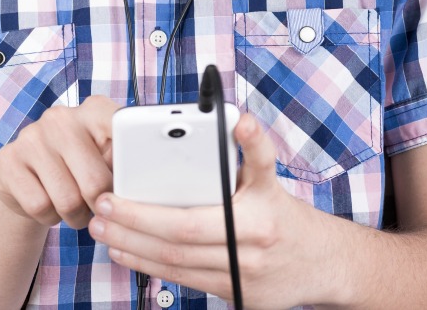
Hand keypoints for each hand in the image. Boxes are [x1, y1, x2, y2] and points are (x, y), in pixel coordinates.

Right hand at [0, 95, 119, 229]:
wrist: (27, 179)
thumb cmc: (77, 169)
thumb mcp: (103, 160)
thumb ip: (122, 164)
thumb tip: (139, 184)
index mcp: (93, 110)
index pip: (121, 130)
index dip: (130, 163)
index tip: (130, 182)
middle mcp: (61, 117)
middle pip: (95, 182)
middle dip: (99, 206)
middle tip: (97, 207)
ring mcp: (31, 136)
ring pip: (67, 200)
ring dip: (76, 217)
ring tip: (74, 208)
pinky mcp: (8, 160)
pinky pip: (40, 206)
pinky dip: (49, 218)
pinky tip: (49, 204)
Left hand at [88, 113, 326, 309]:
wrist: (323, 263)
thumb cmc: (283, 210)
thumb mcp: (268, 179)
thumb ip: (240, 159)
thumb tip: (210, 132)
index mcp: (260, 206)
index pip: (204, 204)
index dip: (164, 199)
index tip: (124, 190)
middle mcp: (252, 242)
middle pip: (181, 234)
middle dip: (134, 221)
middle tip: (102, 205)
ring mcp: (243, 274)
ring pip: (176, 262)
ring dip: (133, 245)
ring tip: (102, 229)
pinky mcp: (236, 296)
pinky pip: (184, 280)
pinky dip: (150, 265)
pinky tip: (126, 251)